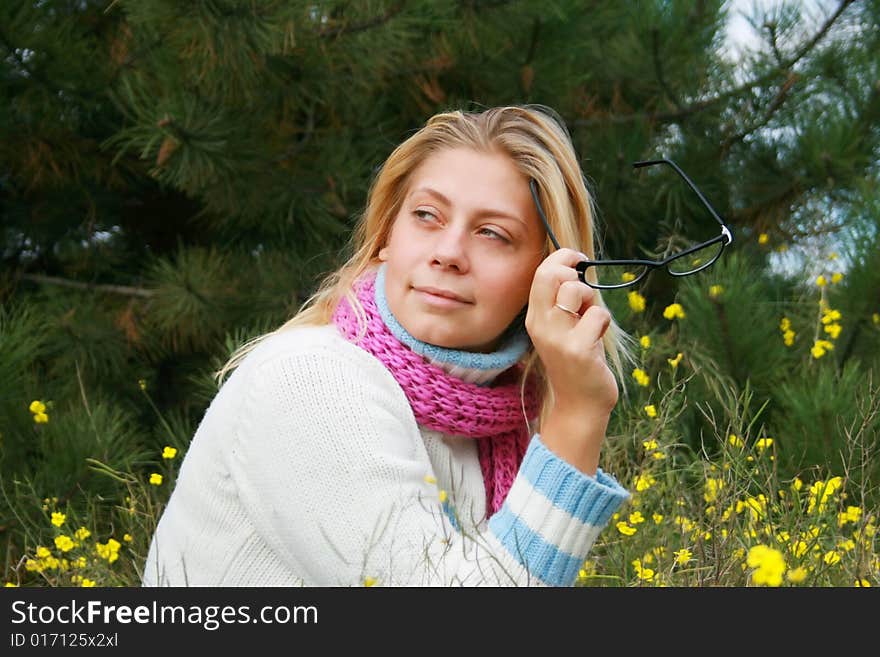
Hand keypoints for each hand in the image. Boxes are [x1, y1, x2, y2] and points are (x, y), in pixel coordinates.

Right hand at [524, 248, 618, 420]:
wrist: (579, 404)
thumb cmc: (577, 361)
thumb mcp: (563, 328)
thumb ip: (565, 301)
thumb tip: (576, 267)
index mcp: (535, 317)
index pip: (541, 273)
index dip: (563, 258)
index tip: (579, 260)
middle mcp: (540, 325)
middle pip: (552, 275)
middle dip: (574, 271)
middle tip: (586, 288)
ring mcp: (557, 338)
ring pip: (576, 290)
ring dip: (592, 298)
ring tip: (591, 319)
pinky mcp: (578, 349)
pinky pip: (598, 315)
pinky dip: (604, 321)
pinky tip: (599, 337)